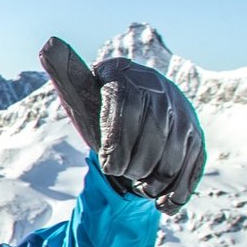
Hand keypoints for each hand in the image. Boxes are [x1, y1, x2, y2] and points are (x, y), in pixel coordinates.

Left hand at [39, 37, 205, 212]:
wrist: (131, 120)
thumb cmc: (96, 107)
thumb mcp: (78, 93)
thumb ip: (64, 71)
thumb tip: (48, 44)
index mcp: (128, 76)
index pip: (127, 109)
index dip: (118, 145)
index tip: (108, 167)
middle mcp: (162, 90)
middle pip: (154, 137)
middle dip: (135, 165)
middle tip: (122, 174)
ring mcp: (184, 114)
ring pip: (175, 157)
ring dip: (154, 180)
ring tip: (138, 182)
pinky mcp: (198, 138)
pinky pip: (193, 170)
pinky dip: (178, 192)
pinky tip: (163, 202)